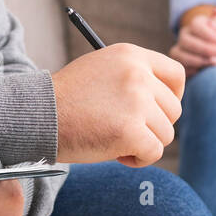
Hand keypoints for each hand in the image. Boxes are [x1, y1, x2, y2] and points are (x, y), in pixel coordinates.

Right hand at [51, 42, 183, 167]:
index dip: (173, 96)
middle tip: (125, 130)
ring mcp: (136, 102)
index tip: (159, 110)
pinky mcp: (131, 130)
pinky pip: (154, 153)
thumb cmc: (68, 98)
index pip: (176, 74)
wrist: (39, 115)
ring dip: (144, 143)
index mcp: (131, 55)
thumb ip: (132, 77)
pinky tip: (115, 152)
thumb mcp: (102, 69)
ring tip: (114, 140)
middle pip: (173, 109)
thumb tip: (163, 100)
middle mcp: (137, 74)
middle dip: (154, 126)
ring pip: (165, 134)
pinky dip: (138, 159)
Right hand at [169, 6, 215, 77]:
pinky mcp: (182, 66)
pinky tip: (206, 72)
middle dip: (204, 47)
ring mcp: (181, 51)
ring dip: (197, 59)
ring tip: (215, 63)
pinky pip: (181, 68)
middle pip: (185, 39)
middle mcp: (187, 36)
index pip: (196, 24)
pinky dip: (192, 70)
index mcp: (200, 23)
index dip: (208, 34)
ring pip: (179, 54)